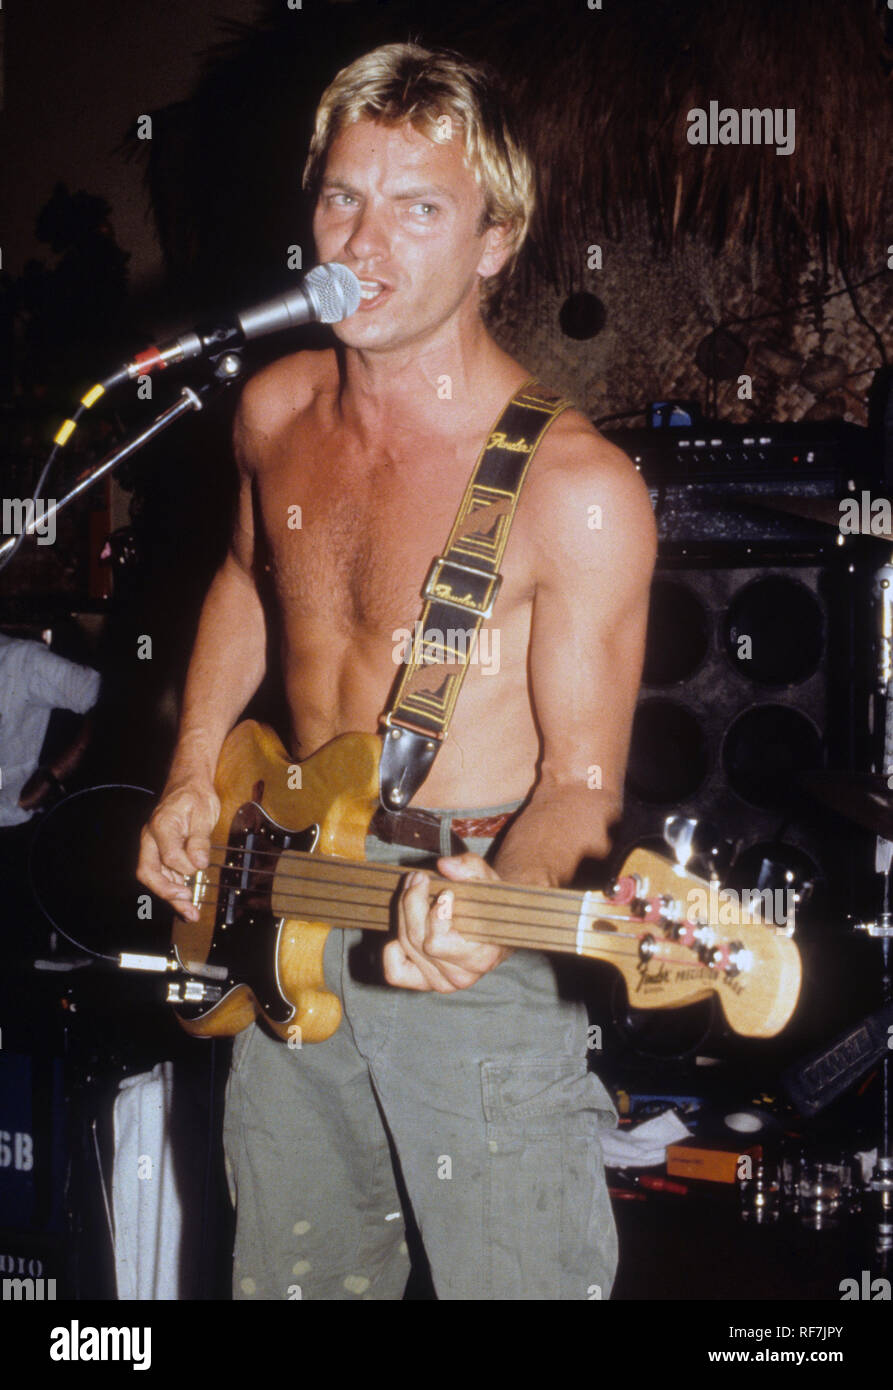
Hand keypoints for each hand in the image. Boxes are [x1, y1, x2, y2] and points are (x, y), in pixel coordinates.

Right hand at [137, 780, 219, 921]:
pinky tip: (187, 902)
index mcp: (161, 825)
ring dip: (172, 897)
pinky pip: (163, 875)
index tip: (201, 867)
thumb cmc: (196, 796)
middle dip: (167, 893)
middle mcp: (151, 838)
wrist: (188, 784)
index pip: (168, 855)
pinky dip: (174, 890)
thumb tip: (199, 863)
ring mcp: (153, 846)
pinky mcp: (161, 853)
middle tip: (187, 905)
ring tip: (190, 914)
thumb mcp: (204, 814)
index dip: (185, 866)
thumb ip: (200, 840)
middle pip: (148, 872)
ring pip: (155, 878)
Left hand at [383, 852, 512, 991]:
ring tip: (412, 888)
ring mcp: (441, 982)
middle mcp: (460, 977)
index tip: (445, 891)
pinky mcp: (424, 983)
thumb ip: (471, 868)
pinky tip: (405, 928)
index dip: (436, 913)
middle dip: (413, 903)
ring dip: (404, 913)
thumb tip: (445, 865)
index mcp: (480, 958)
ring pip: (406, 946)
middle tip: (418, 878)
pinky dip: (393, 950)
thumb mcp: (488, 879)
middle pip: (417, 940)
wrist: (496, 926)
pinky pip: (396, 972)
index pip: (437, 942)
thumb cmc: (491, 903)